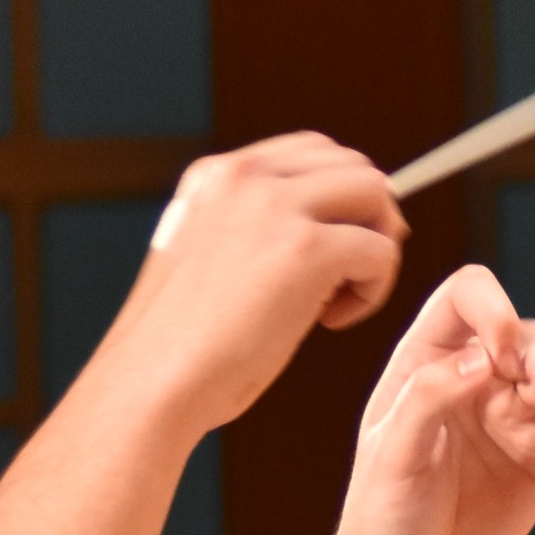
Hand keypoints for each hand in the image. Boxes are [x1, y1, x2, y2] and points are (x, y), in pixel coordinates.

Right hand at [85, 134, 406, 437]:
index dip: (341, 197)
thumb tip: (326, 227)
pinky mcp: (305, 249)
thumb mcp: (206, 257)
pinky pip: (381, 251)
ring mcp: (275, 207)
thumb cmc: (179, 344)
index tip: (337, 245)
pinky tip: (332, 321)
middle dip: (369, 218)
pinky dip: (373, 290)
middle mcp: (244, 177)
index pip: (312, 151)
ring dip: (376, 248)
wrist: (152, 383)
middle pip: (354, 165)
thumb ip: (252, 228)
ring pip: (375, 196)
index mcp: (214, 175)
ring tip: (337, 300)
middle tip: (351, 274)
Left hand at [319, 266, 534, 534]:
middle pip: (528, 334)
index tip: (502, 352)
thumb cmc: (384, 511)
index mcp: (428, 359)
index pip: (467, 297)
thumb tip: (486, 357)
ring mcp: (514, 409)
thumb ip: (430, 396)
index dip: (493, 308)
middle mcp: (477, 374)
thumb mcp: (390, 452)